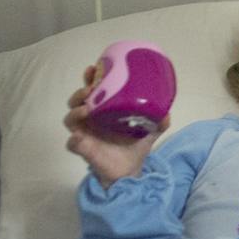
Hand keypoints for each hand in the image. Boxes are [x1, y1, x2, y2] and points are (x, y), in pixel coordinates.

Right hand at [63, 63, 161, 185]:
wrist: (130, 171)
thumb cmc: (135, 146)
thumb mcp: (150, 131)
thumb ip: (159, 121)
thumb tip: (167, 113)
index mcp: (104, 110)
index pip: (93, 91)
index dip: (90, 79)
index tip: (94, 68)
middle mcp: (91, 120)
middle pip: (77, 101)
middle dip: (79, 93)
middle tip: (89, 89)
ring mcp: (85, 133)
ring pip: (70, 119)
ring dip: (75, 111)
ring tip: (86, 109)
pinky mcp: (83, 149)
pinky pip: (72, 144)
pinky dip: (74, 140)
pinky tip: (80, 137)